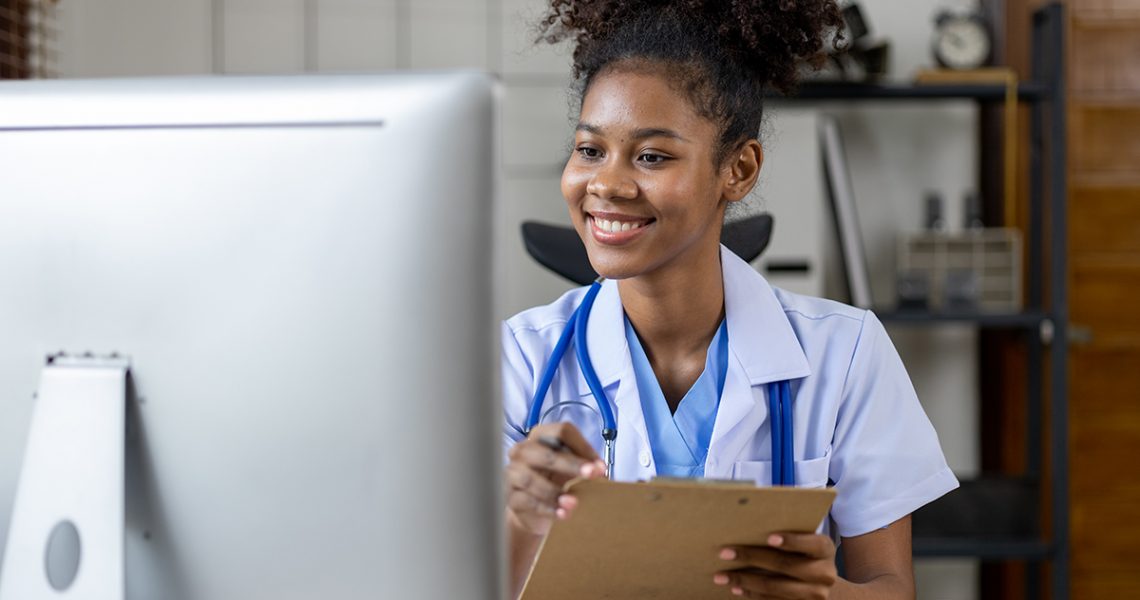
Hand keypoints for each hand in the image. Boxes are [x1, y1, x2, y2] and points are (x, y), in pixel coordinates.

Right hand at [504, 422, 606, 536]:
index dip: (582, 446)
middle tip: (592, 475)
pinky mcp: (510, 496)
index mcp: (540, 436)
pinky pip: (527, 501)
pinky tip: (562, 514)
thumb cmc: (553, 481)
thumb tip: (601, 471)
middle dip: (571, 464)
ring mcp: (513, 473)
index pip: (561, 431)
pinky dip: (547, 509)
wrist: (532, 510)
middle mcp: (522, 451)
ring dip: (555, 491)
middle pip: (546, 453)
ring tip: (574, 503)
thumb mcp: (569, 469)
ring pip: (531, 479)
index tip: (599, 465)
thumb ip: (584, 466)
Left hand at [712, 533, 837, 598]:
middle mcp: (825, 574)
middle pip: (785, 565)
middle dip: (751, 557)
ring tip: (722, 575)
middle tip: (724, 553)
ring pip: (775, 587)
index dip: (792, 540)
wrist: (819, 585)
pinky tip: (736, 587)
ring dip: (744, 580)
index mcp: (825, 549)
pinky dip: (751, 594)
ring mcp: (815, 595)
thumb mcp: (803, 541)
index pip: (812, 543)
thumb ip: (785, 534)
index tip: (769, 537)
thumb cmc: (802, 554)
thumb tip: (746, 526)